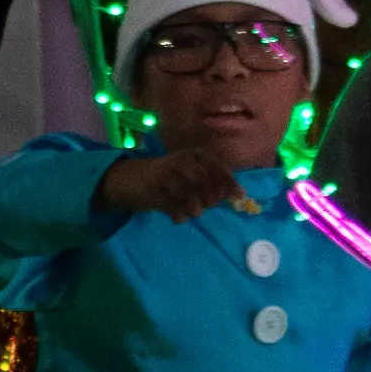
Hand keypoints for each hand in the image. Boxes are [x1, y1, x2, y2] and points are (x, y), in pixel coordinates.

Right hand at [100, 150, 243, 220]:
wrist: (130, 179)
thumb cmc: (168, 178)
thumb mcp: (191, 175)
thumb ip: (213, 183)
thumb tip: (240, 196)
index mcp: (194, 155)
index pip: (219, 169)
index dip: (230, 184)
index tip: (239, 198)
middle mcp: (184, 161)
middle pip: (209, 186)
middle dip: (211, 200)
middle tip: (203, 206)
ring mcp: (169, 175)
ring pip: (194, 200)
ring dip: (194, 210)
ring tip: (189, 211)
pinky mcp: (156, 190)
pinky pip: (177, 209)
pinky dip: (179, 216)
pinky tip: (177, 215)